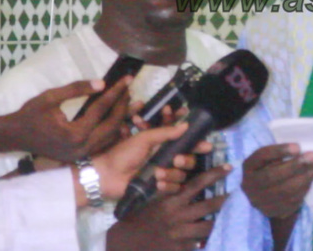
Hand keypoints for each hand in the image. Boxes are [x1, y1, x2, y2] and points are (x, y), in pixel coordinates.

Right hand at [8, 77, 131, 161]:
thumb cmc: (30, 114)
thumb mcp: (50, 97)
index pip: (101, 109)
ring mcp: (82, 154)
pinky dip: (113, 129)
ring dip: (121, 118)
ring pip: (111, 136)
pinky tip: (119, 118)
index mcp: (75, 133)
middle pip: (112, 124)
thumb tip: (102, 83)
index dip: (116, 92)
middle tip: (129, 89)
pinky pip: (103, 142)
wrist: (15, 136)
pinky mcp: (80, 156)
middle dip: (123, 105)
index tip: (127, 79)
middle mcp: (82, 147)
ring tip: (129, 101)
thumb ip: (76, 89)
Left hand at [90, 124, 213, 200]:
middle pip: (189, 158)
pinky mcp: (160, 187)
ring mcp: (164, 173)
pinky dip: (167, 185)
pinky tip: (157, 183)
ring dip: (172, 174)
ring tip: (158, 173)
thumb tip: (186, 124)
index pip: (185, 140)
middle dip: (186, 159)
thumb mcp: (144, 138)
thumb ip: (165, 131)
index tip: (204, 141)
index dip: (195, 139)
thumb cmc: (123, 152)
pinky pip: (174, 188)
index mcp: (163, 143)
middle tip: (177, 159)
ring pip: (182, 174)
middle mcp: (166, 157)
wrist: (108, 175)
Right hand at [107, 164, 230, 250]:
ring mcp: (180, 234)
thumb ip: (169, 194)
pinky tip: (205, 242)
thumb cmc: (139, 220)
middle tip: (234, 196)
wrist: (126, 243)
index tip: (228, 167)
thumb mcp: (153, 202)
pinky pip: (198, 245)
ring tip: (223, 221)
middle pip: (209, 205)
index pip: (196, 184)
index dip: (214, 174)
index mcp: (172, 201)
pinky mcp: (180, 250)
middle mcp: (179, 216)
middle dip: (223, 200)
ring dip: (216, 223)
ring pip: (208, 227)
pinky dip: (202, 243)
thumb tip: (184, 183)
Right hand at [242, 143, 312, 219]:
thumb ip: (282, 155)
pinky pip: (290, 203)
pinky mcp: (272, 212)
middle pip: (272, 176)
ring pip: (284, 192)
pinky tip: (311, 180)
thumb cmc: (269, 169)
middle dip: (295, 166)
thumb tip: (303, 152)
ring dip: (305, 178)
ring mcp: (260, 201)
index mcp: (249, 167)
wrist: (263, 195)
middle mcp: (250, 185)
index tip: (297, 147)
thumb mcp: (270, 159)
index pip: (261, 156)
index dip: (279, 151)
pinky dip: (303, 191)